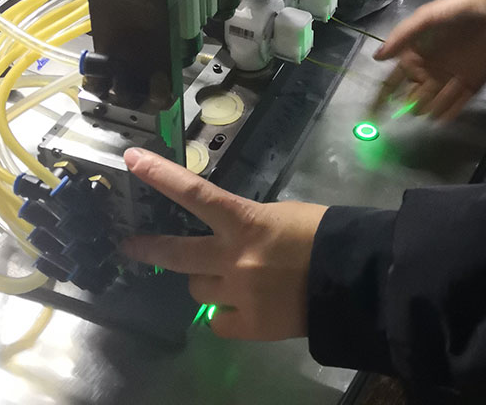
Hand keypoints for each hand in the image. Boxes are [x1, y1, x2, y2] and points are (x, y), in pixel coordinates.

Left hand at [120, 148, 327, 340]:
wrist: (353, 279)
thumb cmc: (323, 235)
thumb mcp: (282, 215)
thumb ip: (249, 225)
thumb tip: (232, 240)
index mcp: (246, 222)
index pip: (195, 193)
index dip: (160, 175)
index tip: (132, 159)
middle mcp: (234, 259)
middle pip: (176, 254)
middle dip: (149, 249)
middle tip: (132, 246)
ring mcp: (238, 295)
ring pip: (197, 289)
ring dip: (208, 281)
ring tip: (232, 279)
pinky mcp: (249, 326)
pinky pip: (219, 322)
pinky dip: (227, 314)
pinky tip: (245, 307)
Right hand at [372, 0, 485, 120]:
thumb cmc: (456, 13)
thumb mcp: (425, 18)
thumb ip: (402, 36)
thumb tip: (377, 57)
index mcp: (415, 57)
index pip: (394, 81)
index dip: (383, 96)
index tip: (374, 110)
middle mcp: (430, 72)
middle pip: (413, 96)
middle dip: (408, 104)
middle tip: (408, 106)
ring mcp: (450, 80)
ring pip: (433, 103)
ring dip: (428, 109)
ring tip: (425, 109)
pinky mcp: (470, 86)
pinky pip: (457, 104)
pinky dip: (449, 112)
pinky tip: (442, 117)